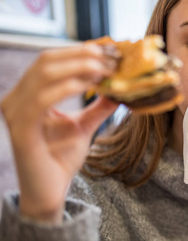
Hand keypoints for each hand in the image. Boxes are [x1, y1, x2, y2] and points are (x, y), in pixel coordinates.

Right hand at [1, 44, 118, 222]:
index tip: (110, 48)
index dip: (80, 50)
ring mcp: (15, 112)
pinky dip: (69, 86)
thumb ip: (98, 106)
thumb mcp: (84, 126)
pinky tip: (92, 85)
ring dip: (80, 67)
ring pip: (45, 73)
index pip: (51, 61)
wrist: (49, 192)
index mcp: (28, 95)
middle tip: (112, 57)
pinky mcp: (21, 128)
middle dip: (83, 54)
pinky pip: (43, 98)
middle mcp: (16, 99)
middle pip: (47, 60)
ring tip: (107, 69)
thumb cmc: (61, 159)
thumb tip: (119, 89)